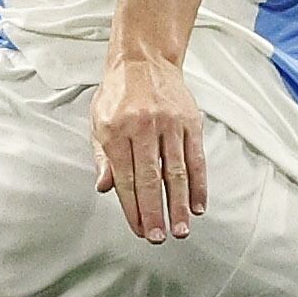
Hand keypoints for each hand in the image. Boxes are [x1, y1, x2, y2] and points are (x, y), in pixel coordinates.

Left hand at [92, 52, 206, 244]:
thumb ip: (102, 157)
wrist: (144, 59)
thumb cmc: (118, 94)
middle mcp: (142, 127)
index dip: (132, 207)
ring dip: (179, 204)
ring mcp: (169, 124)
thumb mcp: (98, 121)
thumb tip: (105, 188)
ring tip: (180, 229)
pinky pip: (196, 158)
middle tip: (158, 237)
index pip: (124, 177)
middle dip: (154, 212)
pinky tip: (197, 205)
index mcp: (115, 130)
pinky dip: (199, 184)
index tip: (139, 229)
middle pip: (150, 178)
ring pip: (176, 172)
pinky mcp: (190, 122)